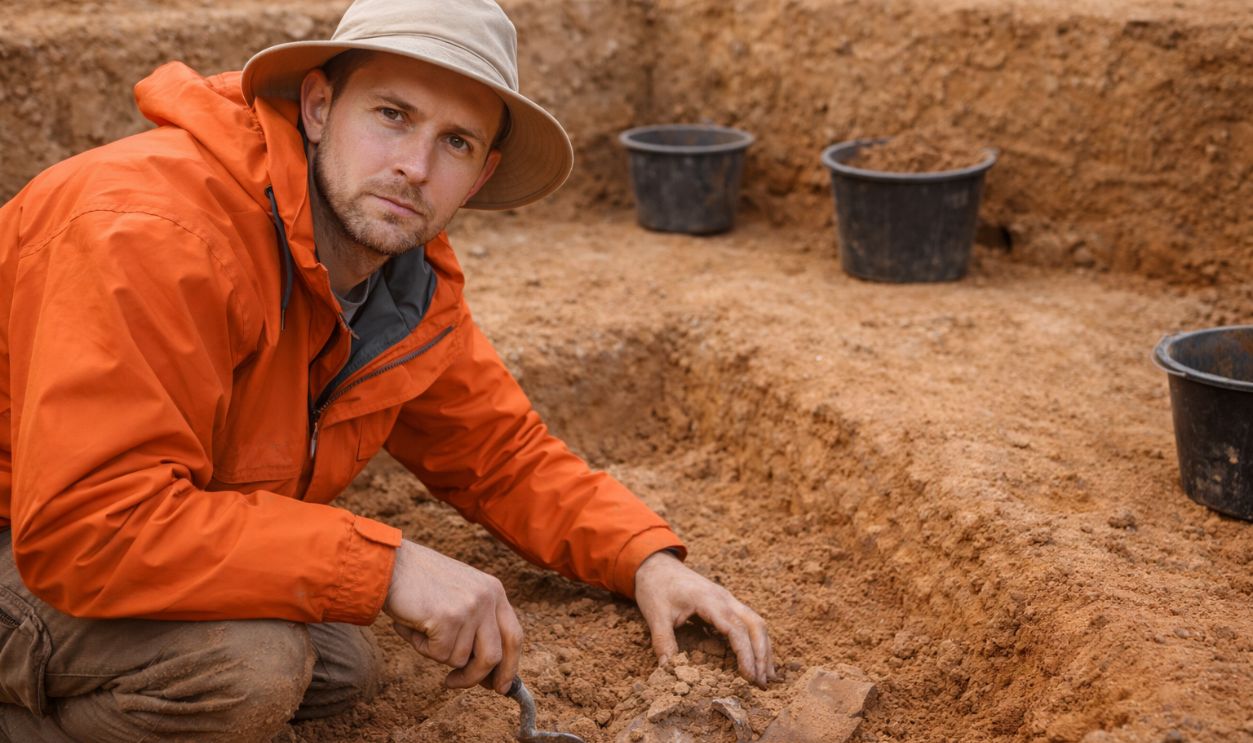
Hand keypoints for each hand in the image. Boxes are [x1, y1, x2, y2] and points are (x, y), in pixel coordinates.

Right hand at [383, 540, 521, 693]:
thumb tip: (486, 673)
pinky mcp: (449, 618)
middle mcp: (488, 598)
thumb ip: (476, 626)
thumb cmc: (420, 583)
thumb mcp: (460, 597)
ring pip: (460, 659)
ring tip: (422, 627)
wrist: (391, 564)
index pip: (514, 636)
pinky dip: (422, 647)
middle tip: (453, 683)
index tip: (500, 686)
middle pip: (494, 656)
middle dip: (474, 677)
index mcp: (494, 591)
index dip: (509, 666)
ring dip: (436, 652)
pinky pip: (439, 654)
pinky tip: (414, 625)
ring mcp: (470, 608)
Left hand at [633, 550, 775, 687]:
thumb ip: (663, 642)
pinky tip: (756, 660)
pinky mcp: (725, 604)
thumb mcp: (655, 615)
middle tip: (763, 682)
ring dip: (763, 648)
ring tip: (767, 676)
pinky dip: (755, 641)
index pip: (735, 628)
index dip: (745, 654)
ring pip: (755, 622)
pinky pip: (747, 622)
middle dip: (762, 653)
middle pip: (755, 624)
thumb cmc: (656, 587)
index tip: (749, 677)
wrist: (656, 565)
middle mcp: (724, 598)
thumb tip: (668, 671)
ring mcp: (727, 600)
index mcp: (709, 600)